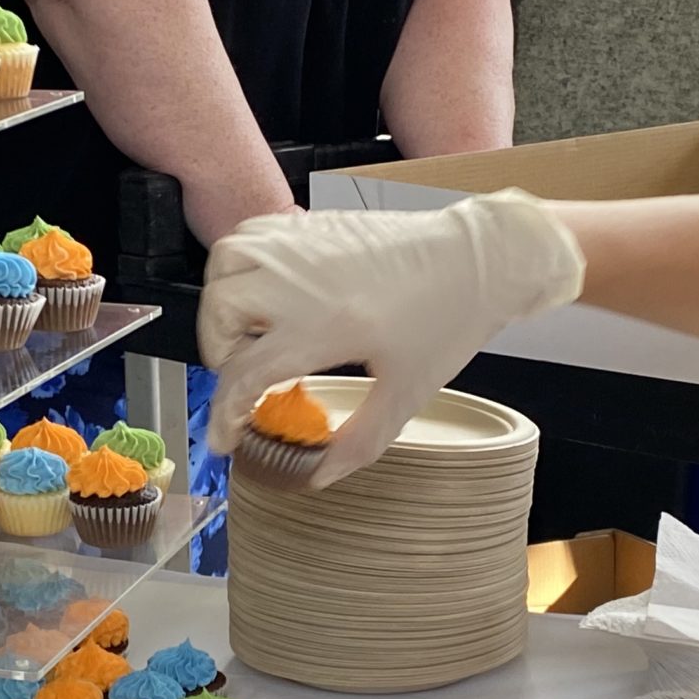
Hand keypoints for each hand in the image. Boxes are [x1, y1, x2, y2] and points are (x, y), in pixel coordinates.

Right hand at [199, 190, 584, 486]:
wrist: (479, 258)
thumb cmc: (448, 319)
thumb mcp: (407, 393)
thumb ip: (359, 441)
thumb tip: (319, 475)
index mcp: (323, 327)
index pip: (244, 374)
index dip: (225, 414)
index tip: (225, 436)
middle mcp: (300, 281)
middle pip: (220, 312)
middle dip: (219, 350)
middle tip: (243, 372)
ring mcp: (302, 246)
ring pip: (224, 264)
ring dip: (222, 301)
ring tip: (248, 327)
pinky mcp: (312, 224)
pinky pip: (251, 234)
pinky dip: (242, 263)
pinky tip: (265, 288)